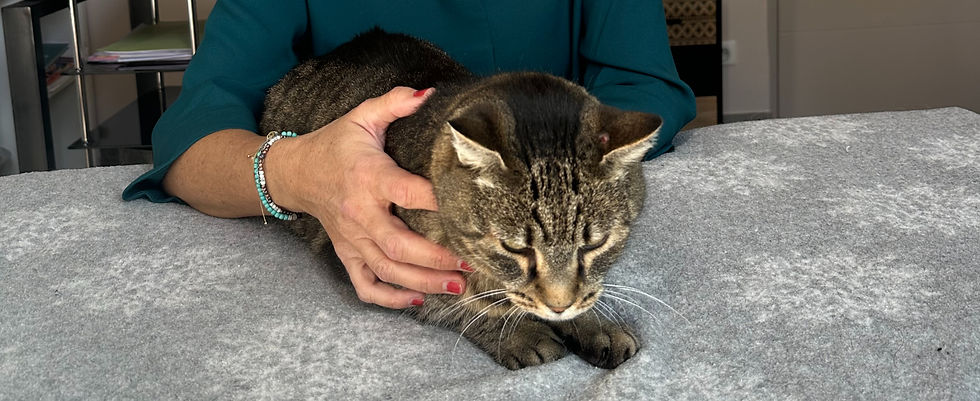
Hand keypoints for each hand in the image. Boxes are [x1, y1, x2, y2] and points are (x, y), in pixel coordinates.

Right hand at [266, 87, 467, 308]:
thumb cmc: (335, 145)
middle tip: (472, 264)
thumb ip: (395, 102)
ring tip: (457, 286)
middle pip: (400, 245)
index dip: (438, 202)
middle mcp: (361, 214)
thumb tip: (429, 93)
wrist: (294, 172)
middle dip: (438, 259)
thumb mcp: (363, 116)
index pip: (408, 192)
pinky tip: (415, 300)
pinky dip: (388, 298)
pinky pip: (364, 285)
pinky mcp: (346, 254)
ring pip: (387, 270)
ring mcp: (352, 239)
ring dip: (423, 282)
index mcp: (369, 177)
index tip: (469, 210)